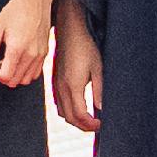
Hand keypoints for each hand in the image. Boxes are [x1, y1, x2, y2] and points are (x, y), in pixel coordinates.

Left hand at [0, 0, 52, 87]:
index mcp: (17, 48)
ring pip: (25, 80)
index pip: (6, 76)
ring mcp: (40, 55)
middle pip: (15, 81)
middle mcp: (31, 54)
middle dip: (2, 76)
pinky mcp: (45, 53)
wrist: (35, 0)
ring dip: (14, 75)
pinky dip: (24, 73)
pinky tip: (18, 60)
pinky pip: (35, 73)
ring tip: (7, 62)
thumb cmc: (15, 11)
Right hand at [48, 8, 102, 134]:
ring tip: (89, 118)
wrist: (70, 30)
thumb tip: (101, 109)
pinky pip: (58, 103)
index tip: (101, 124)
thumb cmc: (86, 46)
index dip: (91, 124)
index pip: (80, 115)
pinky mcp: (55, 80)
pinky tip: (78, 107)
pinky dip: (68, 111)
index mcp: (73, 86)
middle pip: (69, 118)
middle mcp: (61, 88)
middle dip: (83, 126)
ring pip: (62, 112)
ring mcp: (56, 84)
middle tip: (97, 125)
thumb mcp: (98, 68)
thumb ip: (99, 91)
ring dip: (75, 119)